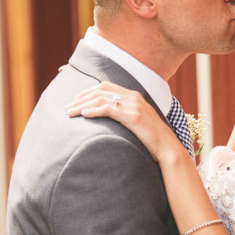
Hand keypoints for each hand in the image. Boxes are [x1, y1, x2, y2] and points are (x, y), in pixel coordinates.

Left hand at [67, 82, 185, 163]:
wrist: (167, 148)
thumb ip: (124, 114)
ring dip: (82, 105)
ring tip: (70, 113)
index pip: (105, 86)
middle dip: (80, 98)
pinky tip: (84, 115)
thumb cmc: (151, 139)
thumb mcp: (137, 122)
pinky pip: (109, 109)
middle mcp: (133, 97)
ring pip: (101, 99)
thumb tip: (107, 117)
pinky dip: (94, 111)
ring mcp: (134, 106)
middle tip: (67, 108)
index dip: (87, 90)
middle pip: (100, 91)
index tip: (74, 98)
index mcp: (133, 95)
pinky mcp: (133, 117)